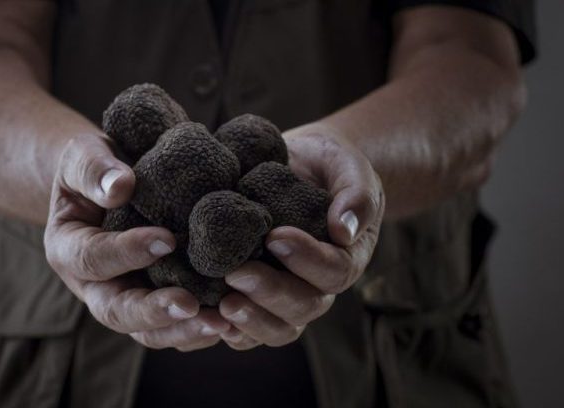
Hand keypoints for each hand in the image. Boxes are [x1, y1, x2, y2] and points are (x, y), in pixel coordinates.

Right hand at [44, 134, 229, 350]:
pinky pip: (176, 328)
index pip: (93, 258)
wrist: (112, 185)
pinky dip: (202, 330)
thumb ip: (94, 169)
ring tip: (221, 324)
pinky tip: (235, 323)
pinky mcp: (156, 304)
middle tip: (190, 305)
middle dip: (153, 312)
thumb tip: (120, 187)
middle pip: (116, 311)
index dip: (127, 252)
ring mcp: (126, 299)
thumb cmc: (97, 166)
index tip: (166, 240)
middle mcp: (93, 285)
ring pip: (148, 332)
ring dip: (183, 331)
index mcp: (68, 249)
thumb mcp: (84, 154)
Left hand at [219, 122, 384, 349]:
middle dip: (271, 293)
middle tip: (237, 273)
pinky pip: (249, 328)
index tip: (276, 236)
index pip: (334, 270)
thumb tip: (343, 230)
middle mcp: (318, 285)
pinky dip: (231, 328)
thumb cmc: (329, 166)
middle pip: (304, 306)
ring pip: (278, 327)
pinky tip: (207, 315)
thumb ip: (356, 194)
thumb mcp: (349, 167)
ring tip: (223, 304)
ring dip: (251, 319)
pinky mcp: (257, 297)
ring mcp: (287, 295)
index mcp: (345, 257)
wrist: (300, 167)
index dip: (307, 259)